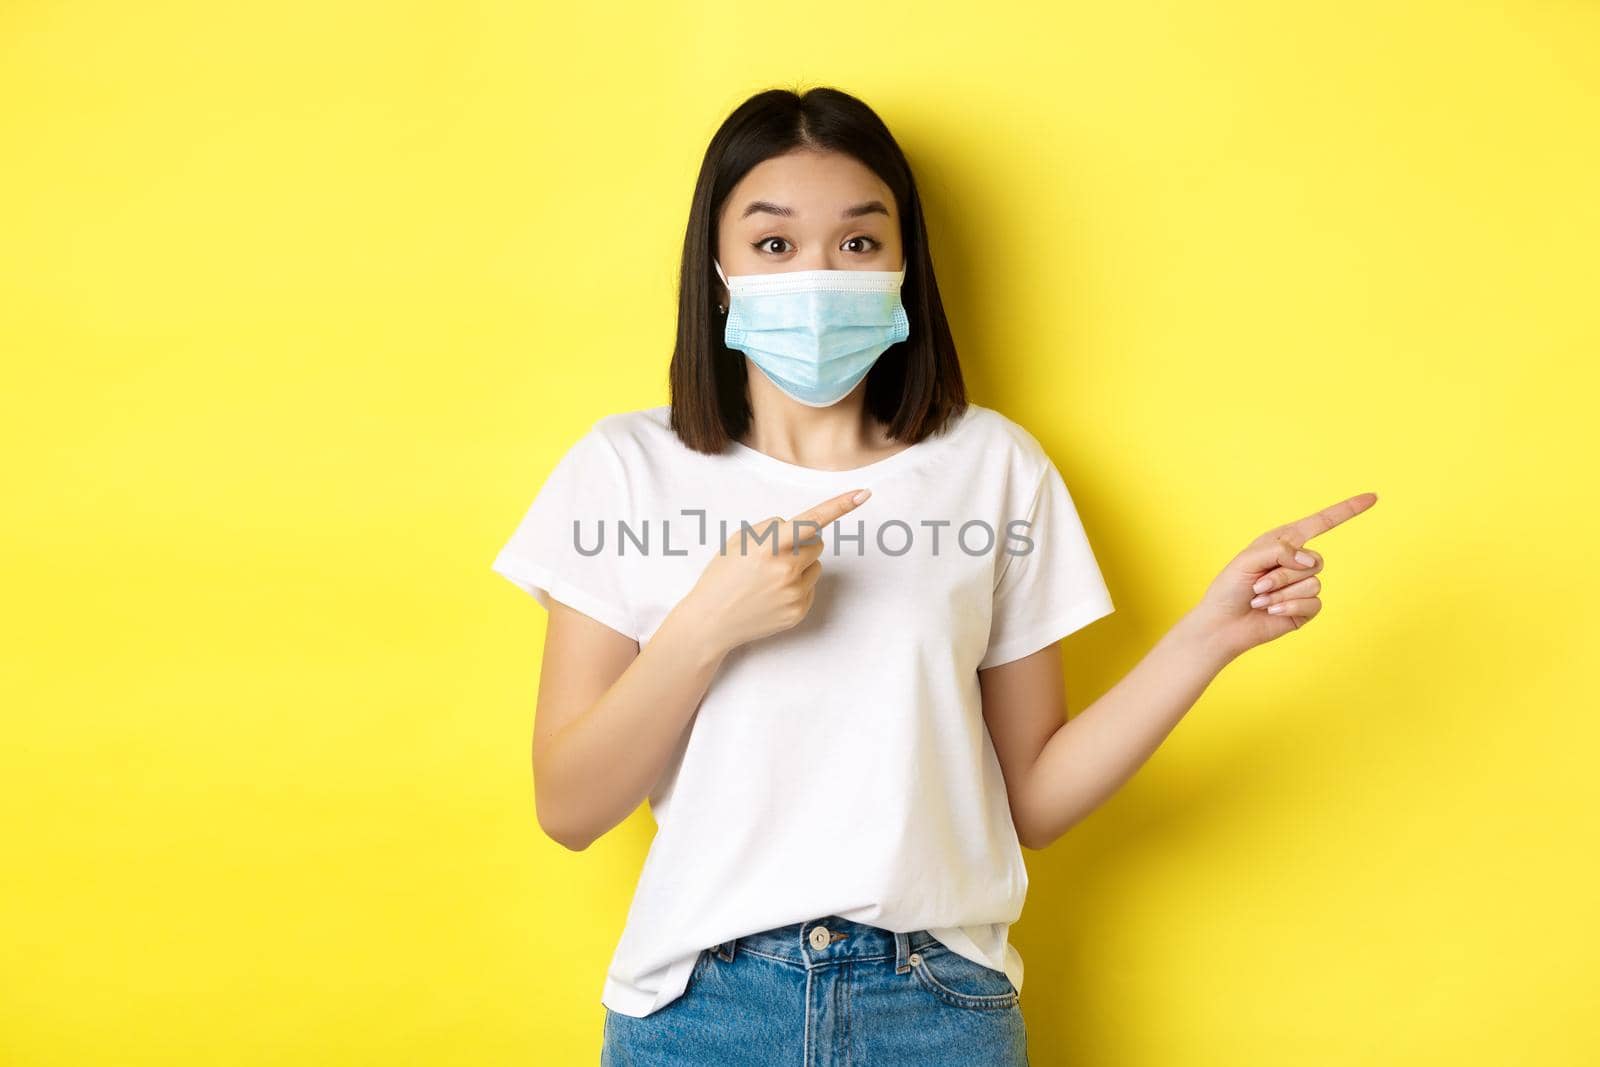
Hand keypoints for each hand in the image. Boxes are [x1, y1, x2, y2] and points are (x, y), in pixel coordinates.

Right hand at [684, 487, 871, 654]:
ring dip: (801, 566)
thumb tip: (798, 530)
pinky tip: (773, 595)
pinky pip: (810, 587)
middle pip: (818, 544)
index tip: (863, 494)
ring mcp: (794, 593)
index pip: (811, 521)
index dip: (839, 506)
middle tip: (775, 556)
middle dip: (802, 545)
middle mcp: (784, 569)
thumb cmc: (722, 577)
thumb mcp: (738, 542)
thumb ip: (770, 529)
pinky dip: (797, 587)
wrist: (710, 622)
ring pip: (816, 566)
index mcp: (767, 546)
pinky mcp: (799, 611)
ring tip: (771, 579)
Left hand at [1188, 492, 1378, 660]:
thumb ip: (1281, 552)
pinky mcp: (1306, 609)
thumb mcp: (1249, 559)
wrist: (1223, 624)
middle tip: (1257, 585)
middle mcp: (1297, 562)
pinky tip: (1271, 611)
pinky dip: (1288, 607)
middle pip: (1315, 561)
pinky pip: (1312, 603)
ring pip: (1313, 583)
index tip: (1372, 497)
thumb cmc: (1229, 588)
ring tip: (1260, 599)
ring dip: (1281, 593)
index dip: (1347, 510)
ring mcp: (1303, 586)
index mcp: (1284, 542)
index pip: (1322, 523)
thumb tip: (1311, 562)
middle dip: (1282, 575)